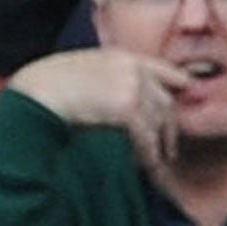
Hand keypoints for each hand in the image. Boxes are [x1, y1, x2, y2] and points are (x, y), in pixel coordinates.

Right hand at [6, 48, 189, 171]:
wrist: (38, 93)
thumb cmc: (47, 86)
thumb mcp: (80, 69)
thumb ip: (104, 77)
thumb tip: (114, 100)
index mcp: (120, 56)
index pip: (162, 69)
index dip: (178, 83)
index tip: (187, 94)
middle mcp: (132, 69)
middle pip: (165, 102)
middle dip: (169, 129)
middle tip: (169, 150)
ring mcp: (132, 87)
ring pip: (158, 123)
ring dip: (158, 147)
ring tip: (156, 166)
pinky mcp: (128, 108)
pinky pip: (147, 138)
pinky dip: (148, 157)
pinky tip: (146, 169)